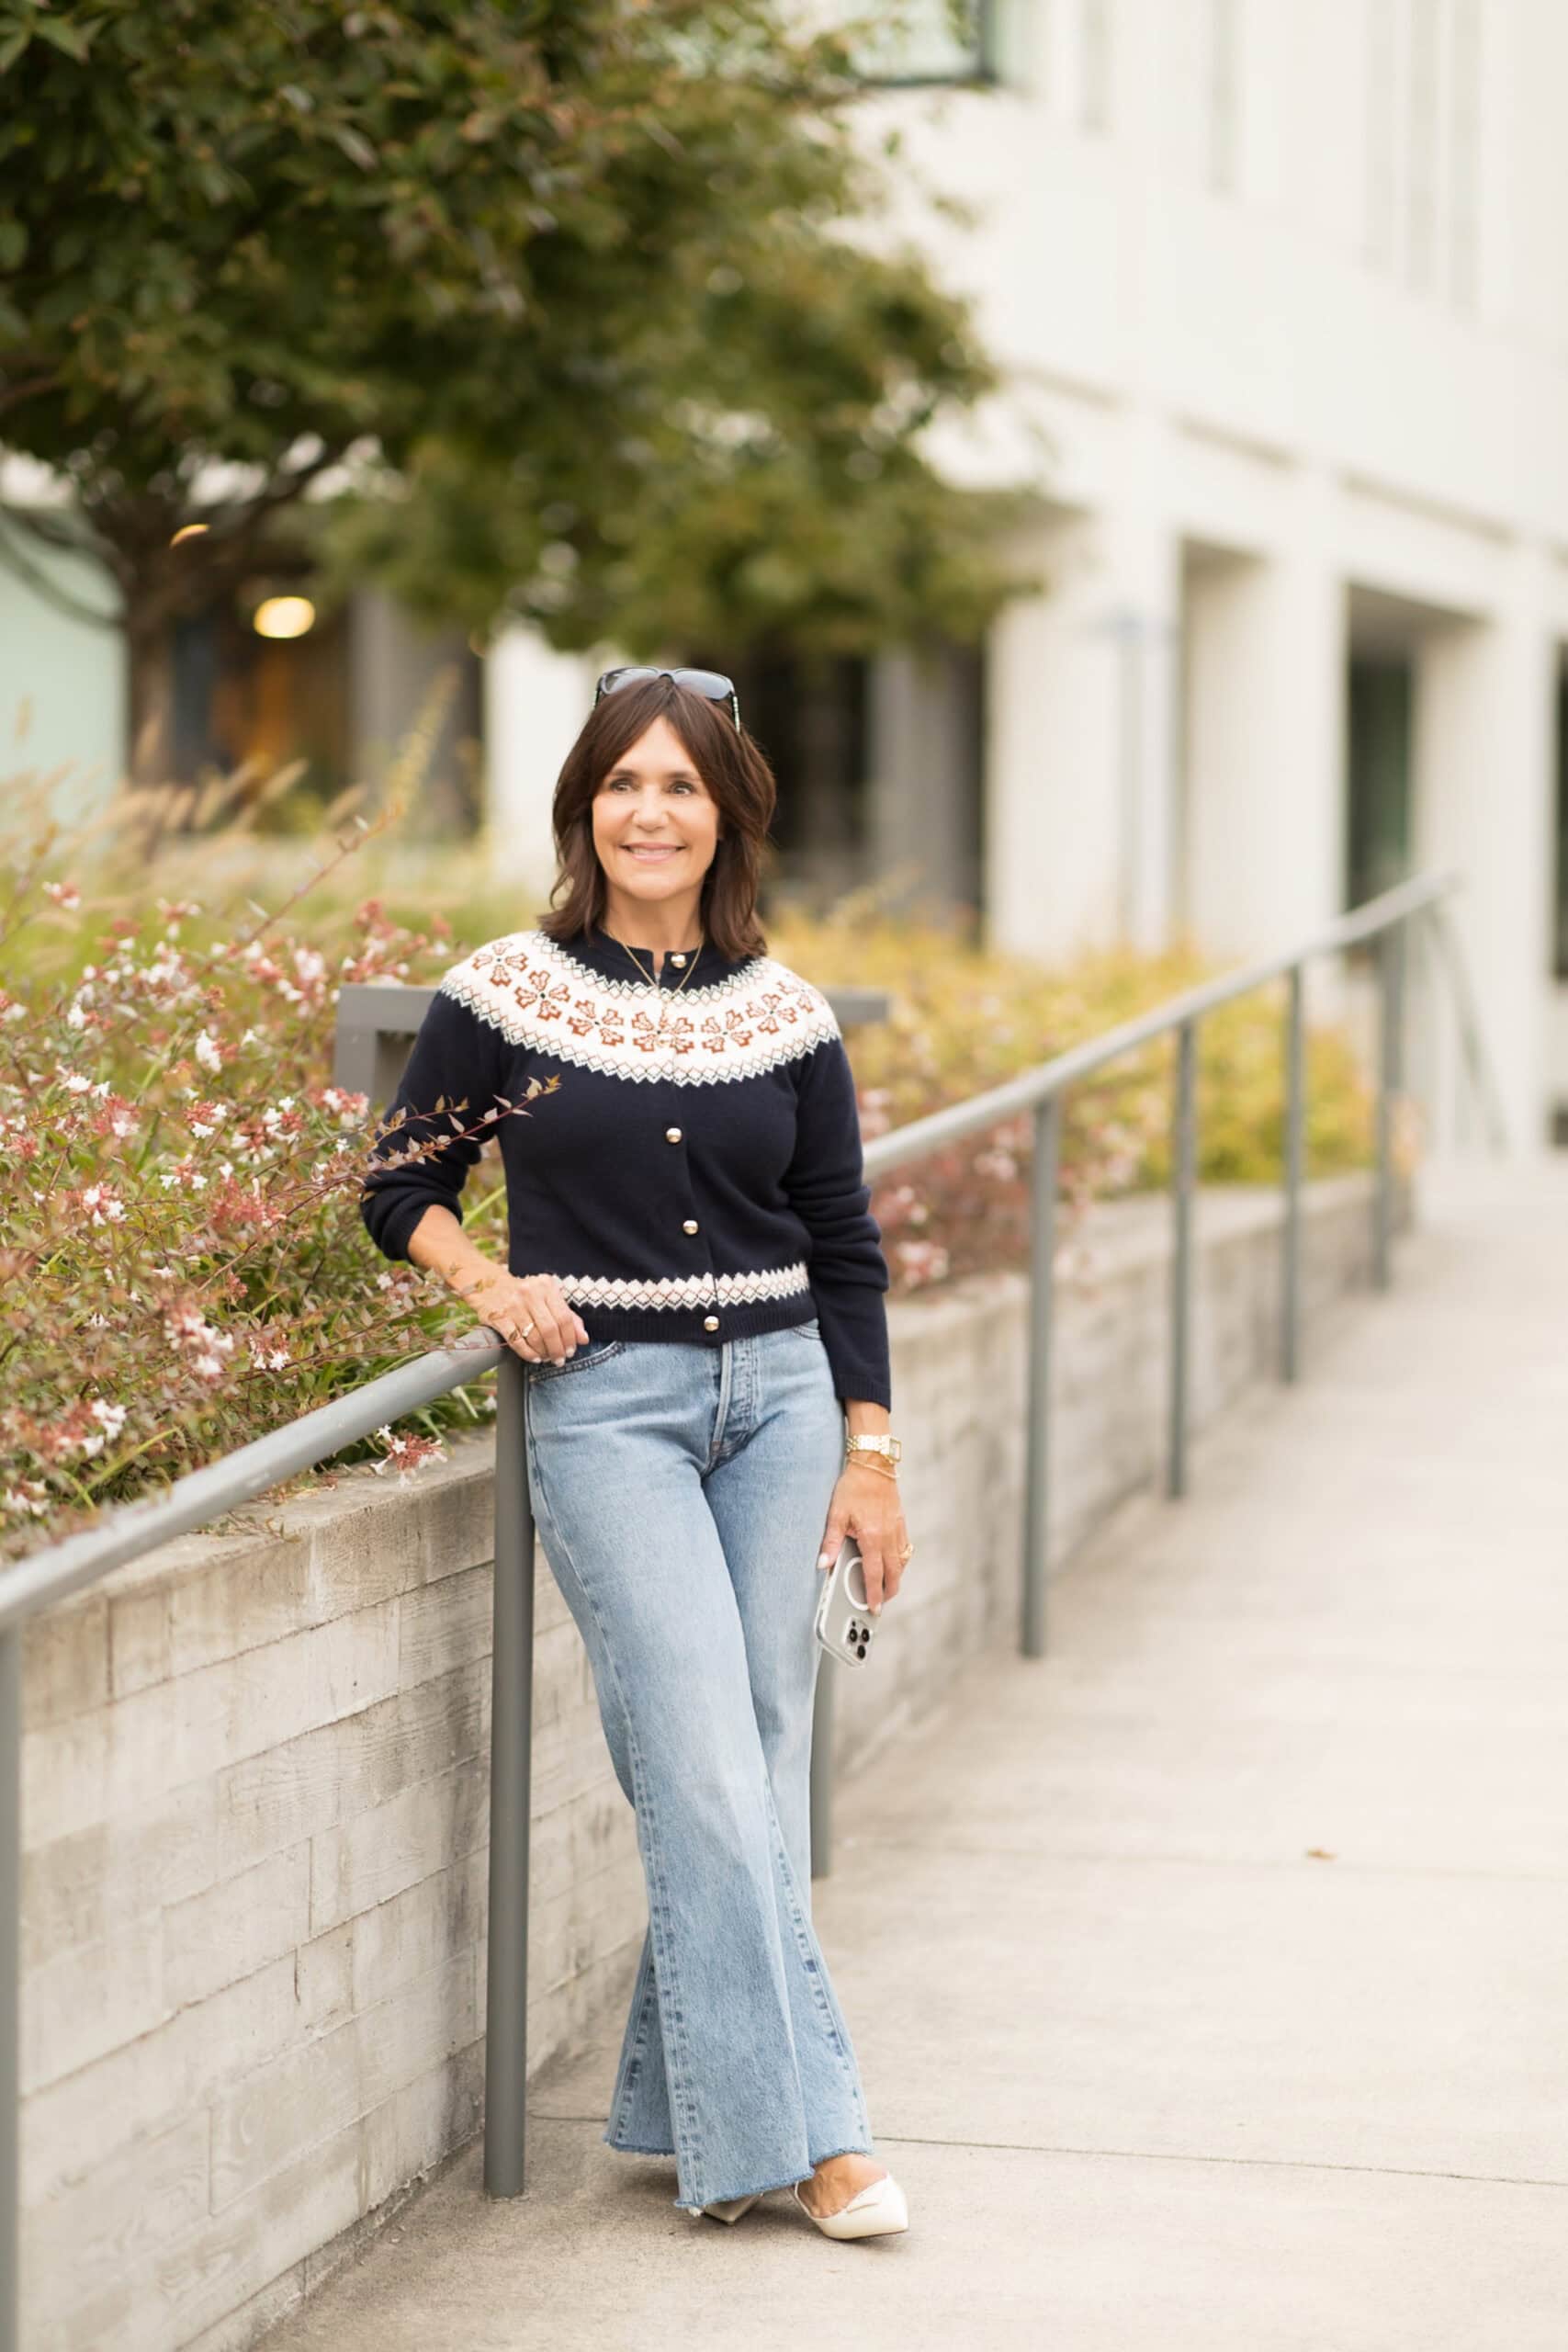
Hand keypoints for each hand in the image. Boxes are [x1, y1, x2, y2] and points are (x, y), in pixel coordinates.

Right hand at [454, 1263, 589, 1363]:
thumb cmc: (523, 1294)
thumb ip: (567, 1316)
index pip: (565, 1317)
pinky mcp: (498, 1316)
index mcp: (546, 1286)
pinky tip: (534, 1357)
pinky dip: (528, 1353)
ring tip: (546, 1358)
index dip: (570, 1338)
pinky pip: (516, 1341)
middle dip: (557, 1349)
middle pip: (550, 1329)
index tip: (571, 1351)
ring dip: (543, 1352)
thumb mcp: (547, 1297)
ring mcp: (513, 1304)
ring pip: (534, 1336)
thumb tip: (584, 1338)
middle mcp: (530, 1292)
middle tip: (559, 1360)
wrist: (487, 1284)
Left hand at [816, 1464, 910, 1612]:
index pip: (874, 1574)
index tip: (874, 1608)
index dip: (874, 1594)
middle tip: (881, 1602)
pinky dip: (900, 1560)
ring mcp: (897, 1529)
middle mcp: (888, 1537)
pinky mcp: (901, 1522)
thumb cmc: (853, 1487)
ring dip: (895, 1577)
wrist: (873, 1464)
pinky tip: (892, 1561)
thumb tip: (822, 1563)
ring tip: (886, 1585)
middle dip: (889, 1591)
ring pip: (901, 1562)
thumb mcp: (836, 1514)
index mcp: (872, 1537)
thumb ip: (830, 1542)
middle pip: (894, 1573)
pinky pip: (904, 1548)